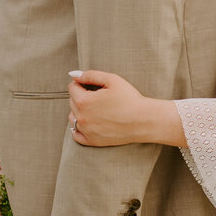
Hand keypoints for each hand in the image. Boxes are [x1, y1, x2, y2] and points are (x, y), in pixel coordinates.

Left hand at [69, 71, 184, 147]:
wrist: (143, 121)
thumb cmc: (129, 98)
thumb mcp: (112, 80)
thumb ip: (90, 75)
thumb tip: (74, 75)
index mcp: (84, 101)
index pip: (72, 87)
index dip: (82, 83)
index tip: (94, 85)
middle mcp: (81, 117)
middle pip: (72, 101)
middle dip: (81, 95)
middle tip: (99, 95)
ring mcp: (86, 131)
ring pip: (73, 117)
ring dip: (79, 111)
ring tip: (96, 108)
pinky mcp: (92, 141)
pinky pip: (76, 134)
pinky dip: (79, 128)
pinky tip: (89, 122)